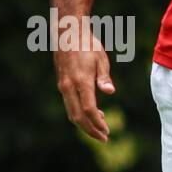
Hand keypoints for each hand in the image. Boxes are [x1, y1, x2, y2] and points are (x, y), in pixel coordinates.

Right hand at [54, 27, 114, 142]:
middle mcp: (69, 86)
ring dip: (84, 124)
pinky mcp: (62, 85)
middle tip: (104, 138)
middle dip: (90, 130)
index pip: (89, 109)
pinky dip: (79, 114)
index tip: (107, 131)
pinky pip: (69, 105)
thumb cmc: (87, 44)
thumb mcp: (100, 59)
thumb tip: (110, 92)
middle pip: (77, 117)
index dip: (98, 123)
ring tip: (100, 129)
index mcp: (81, 81)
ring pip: (71, 112)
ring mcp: (63, 86)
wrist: (67, 33)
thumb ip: (104, 77)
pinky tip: (92, 113)